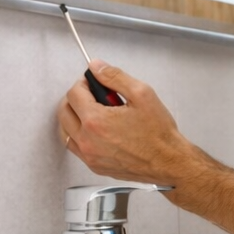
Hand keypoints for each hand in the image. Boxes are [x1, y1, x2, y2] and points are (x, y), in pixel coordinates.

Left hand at [57, 61, 204, 184]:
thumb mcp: (142, 94)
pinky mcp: (94, 166)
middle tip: (92, 95)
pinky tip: (95, 130)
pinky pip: (75, 147)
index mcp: (96, 121)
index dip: (83, 83)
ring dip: (74, 117)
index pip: (74, 94)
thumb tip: (96, 67)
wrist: (168, 162)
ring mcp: (89, 156)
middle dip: (75, 98)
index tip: (92, 82)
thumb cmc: (159, 134)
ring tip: (93, 112)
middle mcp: (88, 140)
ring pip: (65, 131)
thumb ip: (114, 77)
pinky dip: (78, 135)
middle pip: (64, 111)